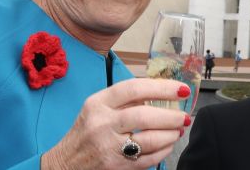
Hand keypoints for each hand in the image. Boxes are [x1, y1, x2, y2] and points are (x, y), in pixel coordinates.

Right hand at [42, 78, 190, 169]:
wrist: (65, 163)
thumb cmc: (87, 131)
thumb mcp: (97, 108)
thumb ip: (125, 99)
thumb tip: (161, 92)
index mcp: (98, 103)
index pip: (134, 89)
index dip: (162, 88)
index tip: (181, 89)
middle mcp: (102, 123)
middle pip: (144, 115)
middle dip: (171, 116)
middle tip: (184, 115)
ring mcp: (108, 147)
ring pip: (149, 139)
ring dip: (170, 134)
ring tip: (178, 130)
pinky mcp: (116, 166)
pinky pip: (148, 158)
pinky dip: (163, 150)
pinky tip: (167, 144)